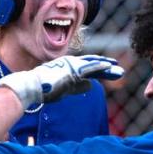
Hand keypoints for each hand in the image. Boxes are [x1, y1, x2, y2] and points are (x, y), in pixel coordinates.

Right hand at [0, 55, 124, 106]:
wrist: (31, 86)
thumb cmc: (43, 89)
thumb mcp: (64, 89)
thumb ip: (77, 86)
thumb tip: (91, 86)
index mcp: (69, 68)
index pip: (89, 70)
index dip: (101, 71)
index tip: (112, 72)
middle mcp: (71, 64)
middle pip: (94, 66)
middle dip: (108, 69)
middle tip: (120, 72)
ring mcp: (72, 65)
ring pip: (94, 66)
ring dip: (108, 69)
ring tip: (120, 72)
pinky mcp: (71, 69)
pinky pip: (89, 68)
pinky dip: (100, 67)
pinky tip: (110, 67)